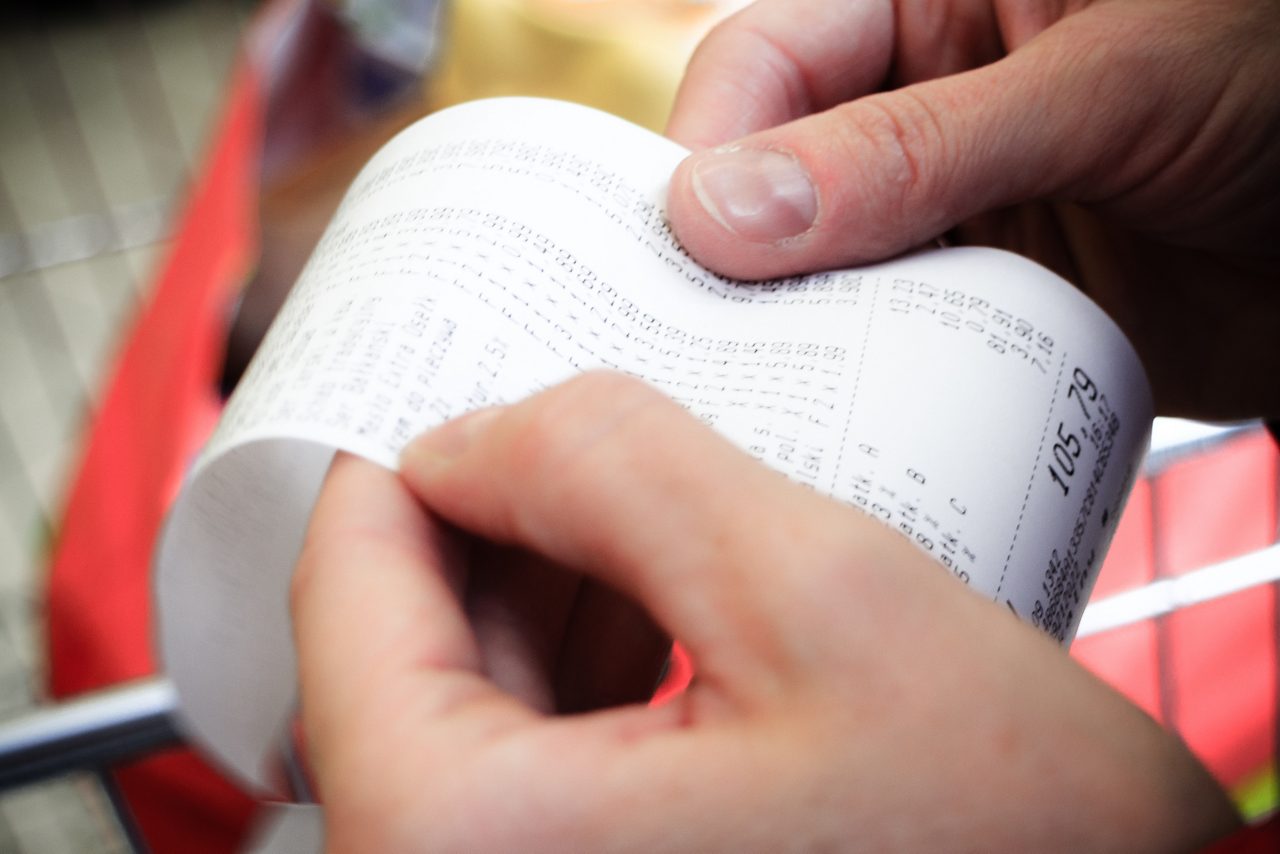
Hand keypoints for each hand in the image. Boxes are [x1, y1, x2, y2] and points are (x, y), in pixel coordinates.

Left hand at [292, 373, 1235, 851]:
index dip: (407, 449)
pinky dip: (585, 656)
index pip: (346, 587)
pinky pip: (537, 756)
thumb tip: (476, 431)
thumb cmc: (1014, 848)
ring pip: (471, 696)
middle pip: (402, 645)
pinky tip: (657, 586)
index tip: (468, 379)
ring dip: (545, 577)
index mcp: (467, 843)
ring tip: (631, 488)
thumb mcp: (821, 597)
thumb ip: (612, 464)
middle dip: (492, 511)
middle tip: (570, 418)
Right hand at [664, 0, 1279, 419]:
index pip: (766, 62)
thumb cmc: (1277, 81)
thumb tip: (723, 214)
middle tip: (696, 351)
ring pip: (815, 272)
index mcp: (927, 3)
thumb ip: (916, 146)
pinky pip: (889, 342)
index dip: (710, 151)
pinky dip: (866, 381)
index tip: (684, 252)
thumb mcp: (1109, 84)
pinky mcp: (976, 301)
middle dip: (732, 261)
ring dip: (794, 334)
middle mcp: (916, 103)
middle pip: (768, 178)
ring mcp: (942, 209)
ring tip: (766, 402)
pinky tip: (851, 420)